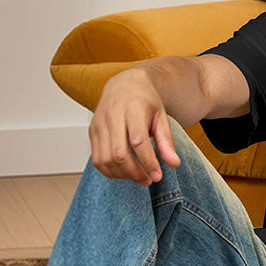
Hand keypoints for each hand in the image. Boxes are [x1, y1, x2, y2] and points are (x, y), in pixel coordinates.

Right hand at [89, 68, 180, 185]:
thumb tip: (174, 164)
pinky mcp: (92, 132)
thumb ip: (167, 141)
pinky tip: (124, 172)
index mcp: (133, 109)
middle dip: (135, 172)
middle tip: (149, 180)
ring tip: (139, 177)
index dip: (148, 162)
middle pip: (119, 154)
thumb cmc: (145, 102)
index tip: (158, 176)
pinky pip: (97, 159)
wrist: (124, 86)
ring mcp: (99, 124)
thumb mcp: (161, 117)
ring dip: (122, 175)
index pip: (138, 141)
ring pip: (106, 159)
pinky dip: (110, 171)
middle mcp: (112, 116)